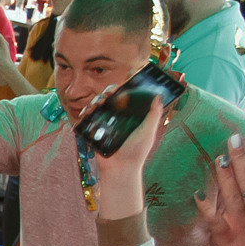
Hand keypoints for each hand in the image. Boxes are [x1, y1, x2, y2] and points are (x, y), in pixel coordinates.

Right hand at [87, 92, 164, 219]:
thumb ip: (154, 114)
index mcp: (133, 114)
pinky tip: (86, 113)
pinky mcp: (94, 131)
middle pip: (112, 97)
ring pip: (98, 105)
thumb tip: (159, 96)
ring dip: (95, 101)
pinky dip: (85, 114)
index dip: (128, 85)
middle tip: (109, 93)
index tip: (127, 76)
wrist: (119, 169)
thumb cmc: (136, 152)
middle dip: (109, 92)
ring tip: (96, 104)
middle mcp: (119, 116)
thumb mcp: (148, 131)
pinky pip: (87, 119)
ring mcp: (106, 123)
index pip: (130, 95)